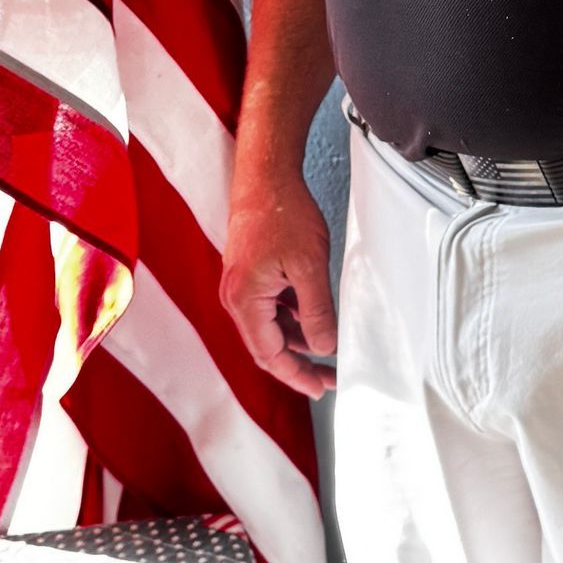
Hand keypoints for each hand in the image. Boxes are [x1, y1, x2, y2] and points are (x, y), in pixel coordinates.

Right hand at [219, 168, 337, 399]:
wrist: (265, 176)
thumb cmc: (282, 212)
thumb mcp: (310, 266)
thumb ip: (317, 311)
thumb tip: (324, 346)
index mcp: (244, 300)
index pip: (270, 355)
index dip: (297, 375)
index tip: (320, 387)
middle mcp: (235, 297)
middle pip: (266, 347)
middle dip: (297, 364)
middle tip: (327, 377)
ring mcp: (239, 285)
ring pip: (268, 328)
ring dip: (295, 340)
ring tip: (325, 348)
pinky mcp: (248, 274)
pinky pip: (268, 309)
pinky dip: (289, 319)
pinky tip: (311, 318)